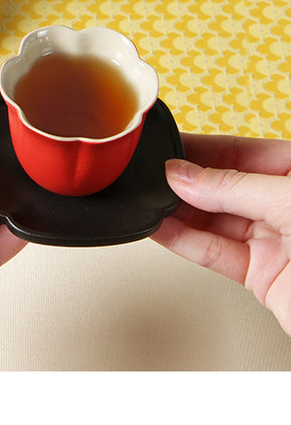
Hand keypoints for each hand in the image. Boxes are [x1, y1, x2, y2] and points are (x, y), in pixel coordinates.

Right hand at [152, 133, 290, 334]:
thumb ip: (235, 187)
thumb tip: (185, 175)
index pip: (243, 152)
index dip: (203, 149)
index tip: (168, 148)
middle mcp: (288, 206)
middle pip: (225, 186)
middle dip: (186, 182)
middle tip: (150, 176)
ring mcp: (276, 241)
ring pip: (216, 221)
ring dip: (179, 213)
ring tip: (148, 201)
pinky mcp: (262, 276)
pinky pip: (215, 254)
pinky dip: (185, 243)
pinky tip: (162, 229)